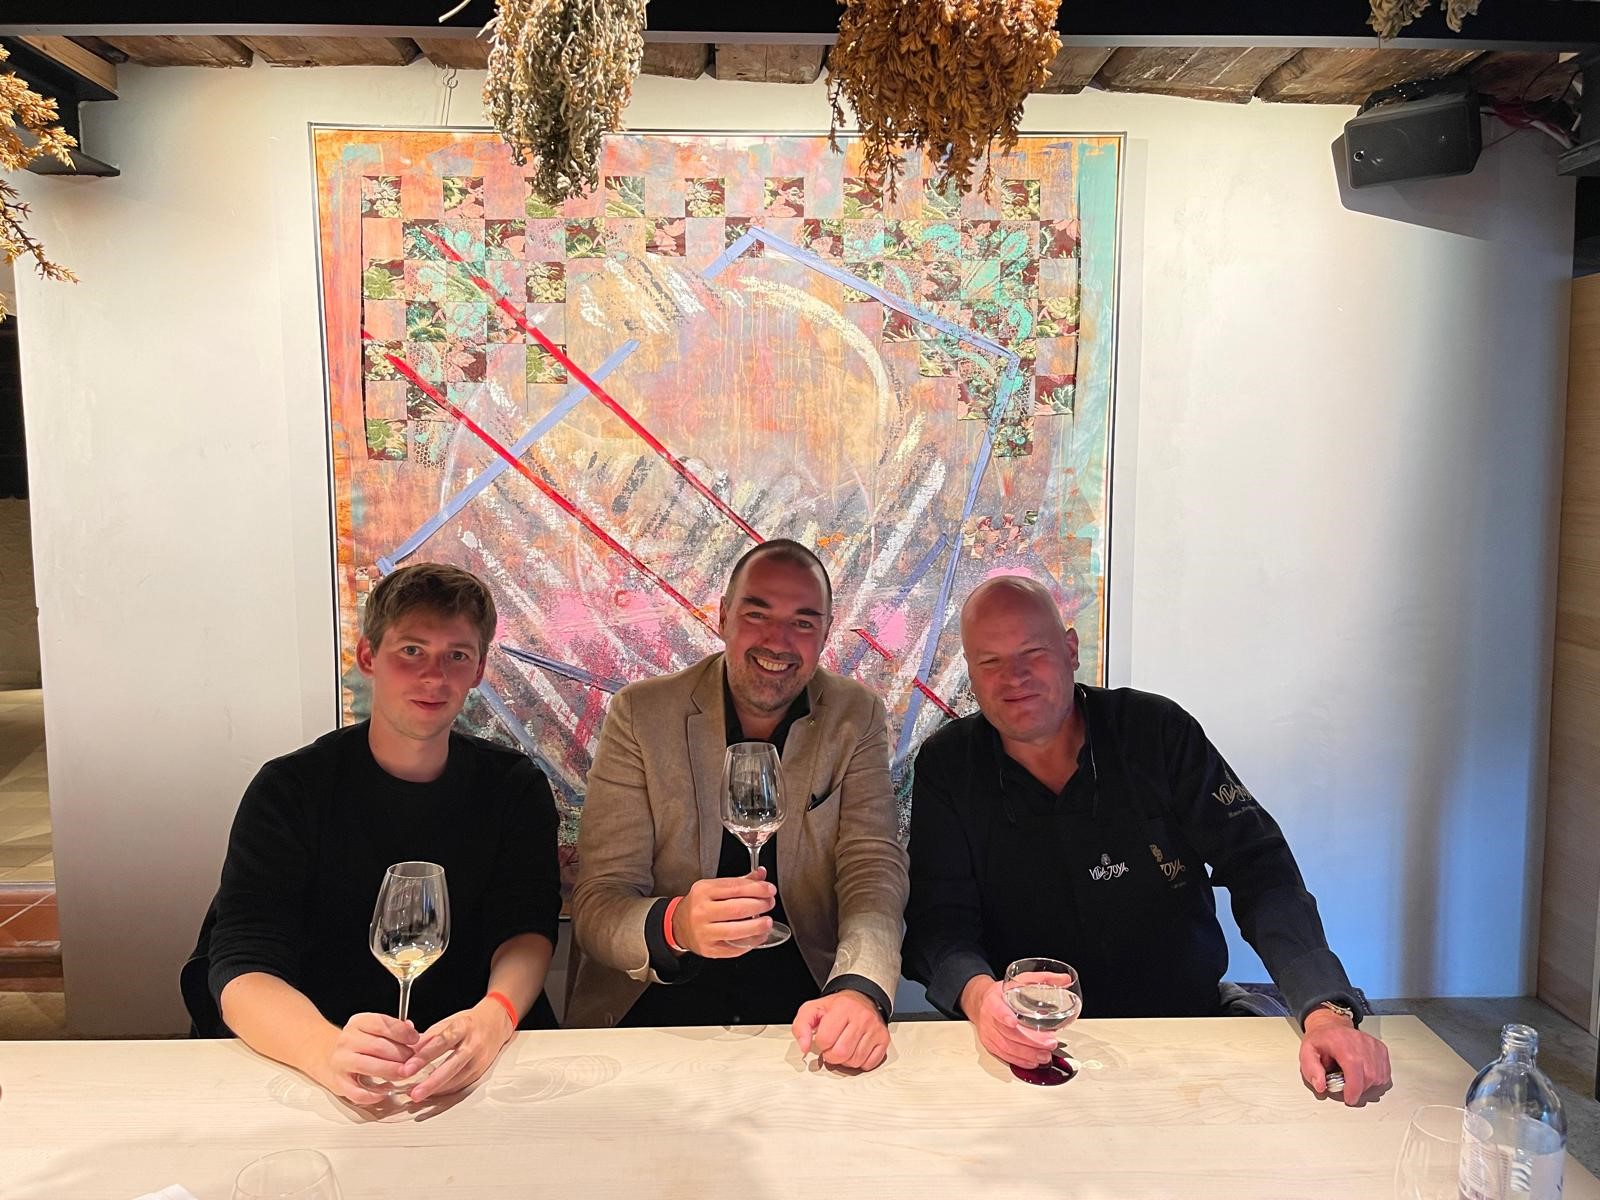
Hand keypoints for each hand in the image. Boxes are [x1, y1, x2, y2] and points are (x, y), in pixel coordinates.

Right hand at [318, 1012, 421, 1104]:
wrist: (326, 1056)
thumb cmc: (357, 1044)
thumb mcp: (372, 1029)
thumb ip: (393, 1030)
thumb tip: (412, 1032)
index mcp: (358, 1023)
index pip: (381, 1023)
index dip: (401, 1032)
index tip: (415, 1039)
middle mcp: (347, 1040)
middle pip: (379, 1046)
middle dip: (401, 1055)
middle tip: (414, 1061)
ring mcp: (341, 1061)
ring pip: (370, 1066)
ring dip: (392, 1071)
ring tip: (404, 1073)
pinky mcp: (339, 1083)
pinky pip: (358, 1092)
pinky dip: (375, 1094)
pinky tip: (385, 1091)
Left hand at [404, 996, 518, 1102]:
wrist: (496, 1022)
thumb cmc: (470, 1022)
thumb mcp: (448, 1022)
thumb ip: (429, 1037)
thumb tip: (409, 1051)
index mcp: (463, 1027)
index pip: (442, 1042)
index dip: (424, 1056)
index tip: (408, 1068)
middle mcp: (474, 1044)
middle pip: (452, 1066)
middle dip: (431, 1082)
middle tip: (414, 1092)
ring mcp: (479, 1059)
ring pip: (458, 1079)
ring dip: (437, 1089)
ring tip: (418, 1094)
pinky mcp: (481, 1071)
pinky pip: (462, 1084)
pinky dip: (446, 1090)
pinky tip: (433, 1092)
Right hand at [671, 869, 776, 957]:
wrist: (678, 926)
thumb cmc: (699, 905)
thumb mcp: (714, 887)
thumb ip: (740, 881)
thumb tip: (761, 874)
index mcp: (704, 891)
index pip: (735, 888)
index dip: (757, 888)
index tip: (770, 889)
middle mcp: (702, 911)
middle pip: (737, 909)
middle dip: (760, 905)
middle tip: (770, 903)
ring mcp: (704, 932)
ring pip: (736, 931)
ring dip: (757, 926)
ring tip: (767, 922)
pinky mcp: (709, 949)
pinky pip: (734, 948)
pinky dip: (751, 942)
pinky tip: (759, 936)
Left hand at [792, 990, 889, 1070]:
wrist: (862, 999)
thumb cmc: (837, 1007)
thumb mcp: (813, 1009)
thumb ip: (801, 1026)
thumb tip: (804, 1047)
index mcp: (843, 1007)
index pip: (825, 1039)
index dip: (821, 1043)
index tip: (824, 1038)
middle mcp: (862, 1017)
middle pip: (841, 1053)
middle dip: (831, 1055)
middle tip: (832, 1047)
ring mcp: (875, 1029)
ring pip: (855, 1061)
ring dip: (845, 1060)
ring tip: (844, 1047)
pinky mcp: (884, 1039)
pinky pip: (869, 1064)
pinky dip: (860, 1062)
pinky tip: (856, 1050)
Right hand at [959, 976, 1057, 1068]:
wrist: (982, 1002)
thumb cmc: (1001, 993)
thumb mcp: (1018, 981)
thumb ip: (1041, 979)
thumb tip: (1064, 979)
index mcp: (993, 1000)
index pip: (996, 1008)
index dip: (1004, 1015)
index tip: (1014, 1022)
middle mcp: (988, 1018)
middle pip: (1007, 1033)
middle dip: (1029, 1041)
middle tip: (1049, 1043)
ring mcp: (989, 1033)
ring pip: (1007, 1047)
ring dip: (1028, 1054)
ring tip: (1045, 1055)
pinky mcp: (991, 1045)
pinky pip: (1004, 1055)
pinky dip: (1020, 1061)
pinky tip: (1033, 1061)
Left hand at [1299, 1008, 1390, 1104]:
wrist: (1330, 1026)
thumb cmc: (1321, 1040)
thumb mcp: (1307, 1052)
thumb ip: (1311, 1070)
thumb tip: (1320, 1086)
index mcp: (1340, 1043)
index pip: (1354, 1067)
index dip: (1354, 1088)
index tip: (1349, 1098)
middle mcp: (1360, 1042)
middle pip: (1369, 1075)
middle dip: (1358, 1088)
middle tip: (1347, 1087)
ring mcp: (1372, 1045)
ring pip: (1378, 1075)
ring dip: (1367, 1085)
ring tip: (1353, 1078)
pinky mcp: (1380, 1048)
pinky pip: (1385, 1072)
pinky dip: (1376, 1079)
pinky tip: (1363, 1075)